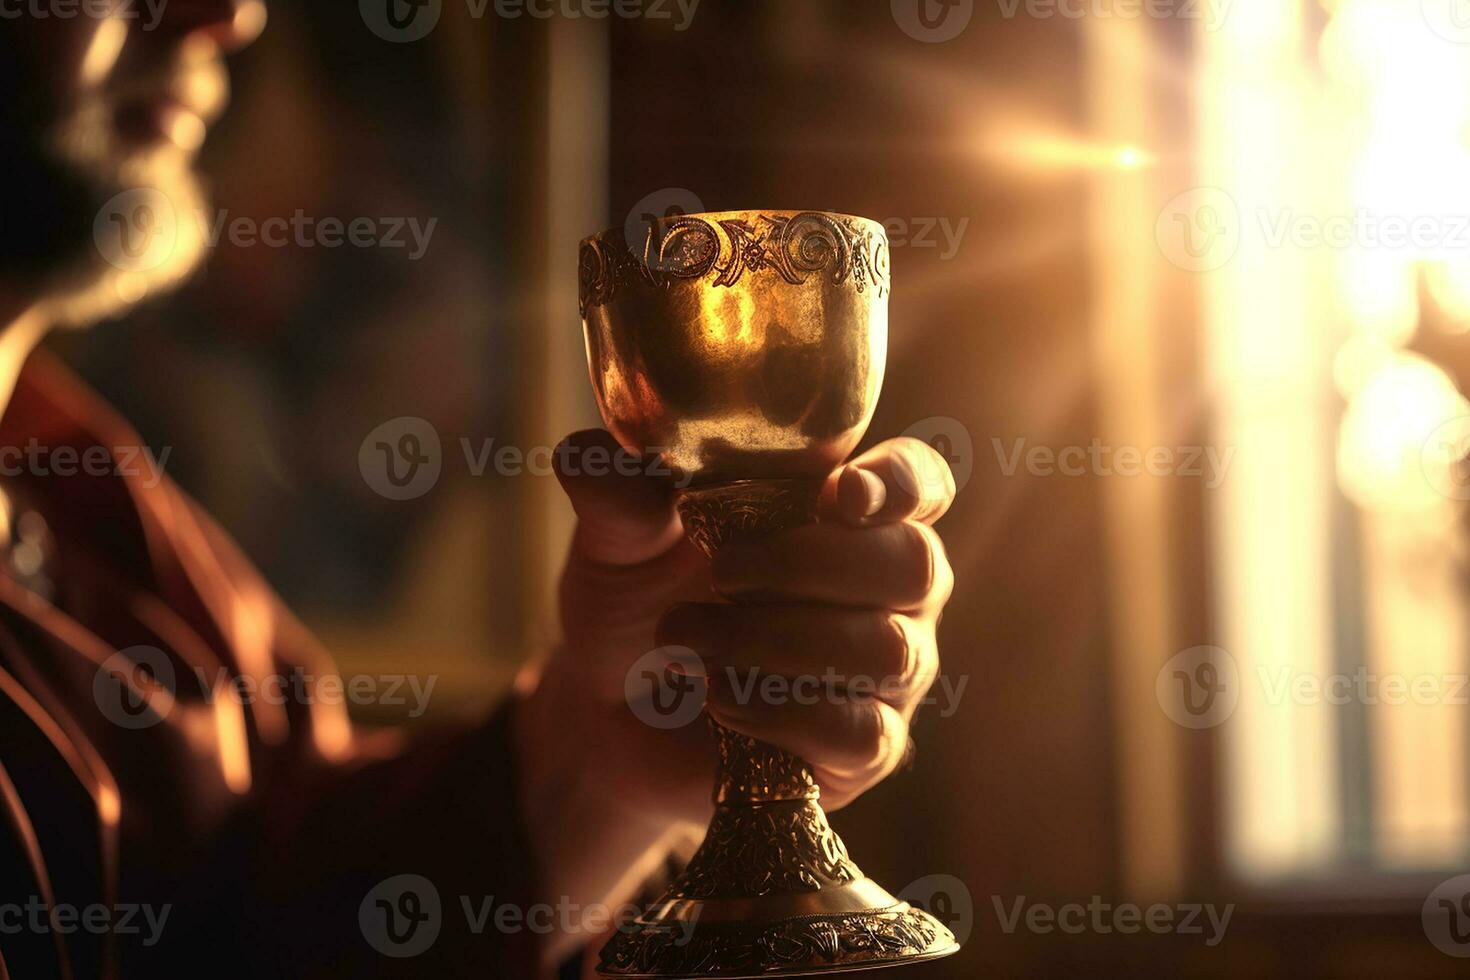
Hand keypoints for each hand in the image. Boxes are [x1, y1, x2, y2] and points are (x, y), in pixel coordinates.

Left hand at [512, 429, 955, 964]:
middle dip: (809, 565)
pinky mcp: (862, 751)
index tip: (841, 492)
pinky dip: (783, 710)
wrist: (611, 713)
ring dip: (777, 640)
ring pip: (887, 651)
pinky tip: (719, 695)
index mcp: (849, 512)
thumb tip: (589, 453)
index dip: (899, 483)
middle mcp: (890, 588)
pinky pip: (861, 732)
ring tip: (687, 637)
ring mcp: (887, 673)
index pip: (921, 482)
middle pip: (912, 565)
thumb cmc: (640, 600)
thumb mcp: (617, 542)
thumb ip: (618, 497)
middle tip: (718, 571)